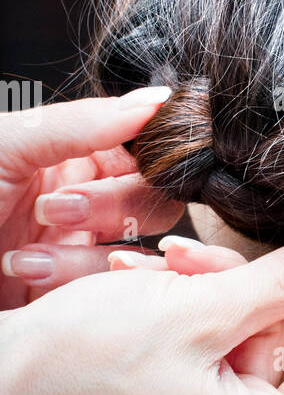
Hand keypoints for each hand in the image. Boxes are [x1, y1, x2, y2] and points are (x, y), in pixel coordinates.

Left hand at [0, 87, 181, 306]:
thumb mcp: (9, 145)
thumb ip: (86, 123)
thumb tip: (158, 98)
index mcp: (71, 154)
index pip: (142, 150)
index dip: (148, 157)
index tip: (137, 162)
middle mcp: (82, 200)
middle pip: (152, 203)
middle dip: (113, 209)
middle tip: (59, 209)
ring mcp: (76, 250)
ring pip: (130, 253)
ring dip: (78, 256)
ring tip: (24, 255)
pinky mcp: (66, 296)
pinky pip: (103, 295)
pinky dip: (67, 284)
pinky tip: (25, 275)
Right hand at [1, 240, 283, 394]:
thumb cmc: (86, 361)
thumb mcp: (200, 308)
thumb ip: (281, 284)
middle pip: (278, 352)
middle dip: (243, 289)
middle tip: (198, 255)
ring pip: (236, 343)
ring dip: (205, 292)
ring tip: (156, 268)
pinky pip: (202, 356)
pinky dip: (182, 314)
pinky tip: (142, 284)